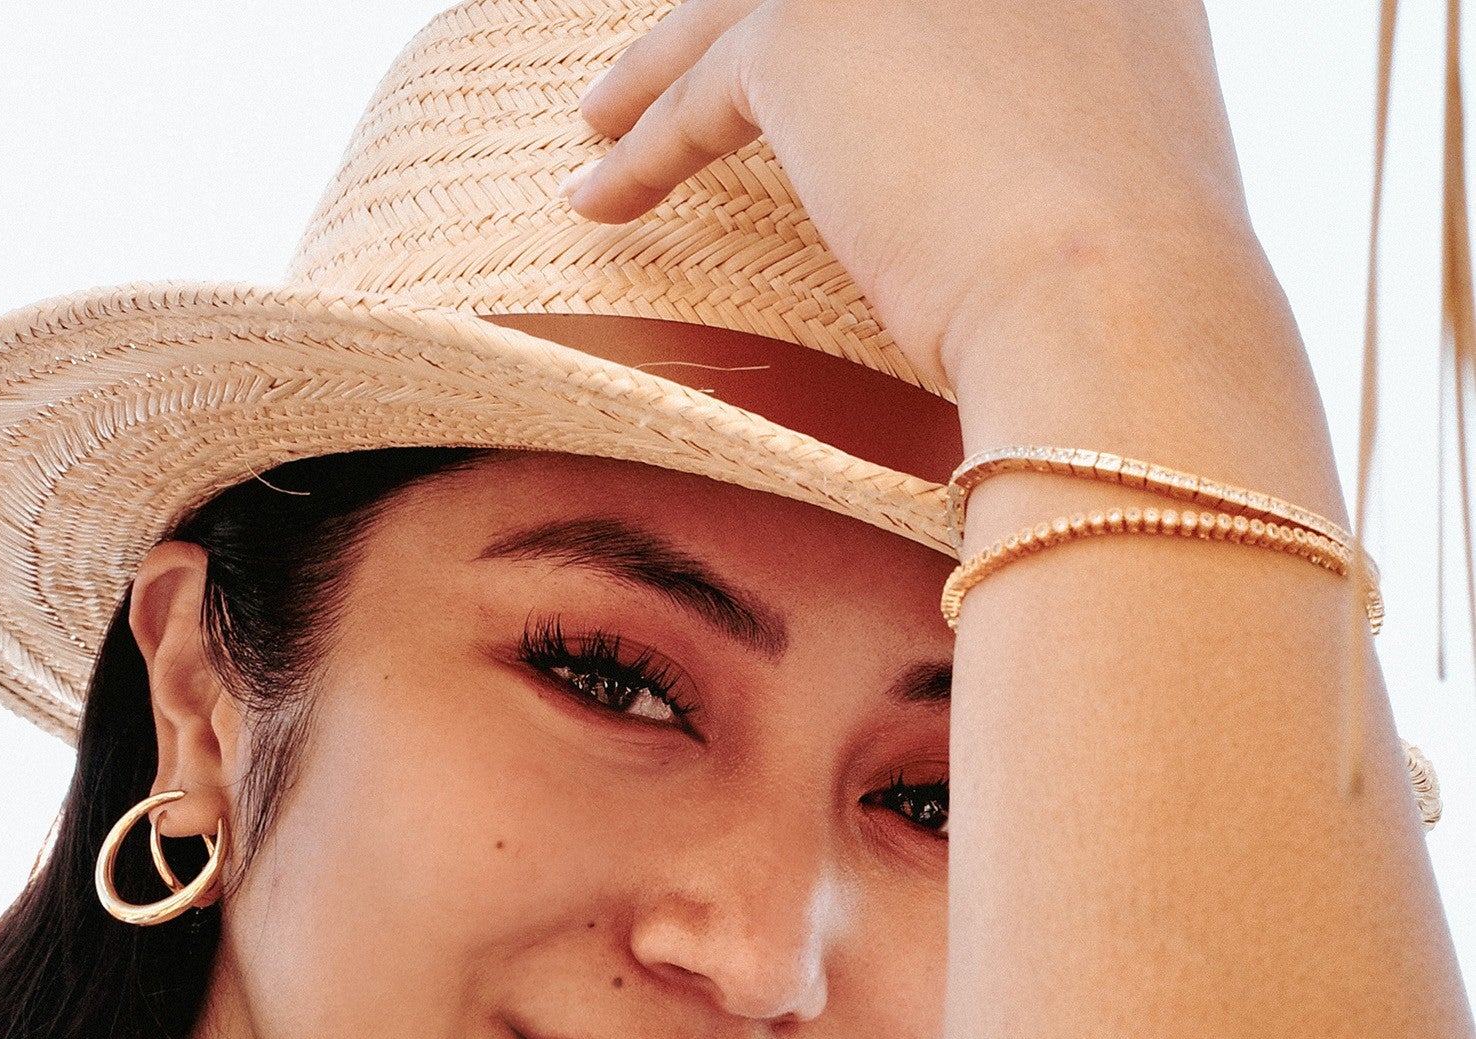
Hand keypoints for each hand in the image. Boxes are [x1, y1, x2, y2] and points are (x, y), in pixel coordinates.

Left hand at [567, 0, 1255, 393]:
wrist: (1116, 311)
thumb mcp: (1121, 179)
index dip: (871, 30)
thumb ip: (1061, 131)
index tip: (827, 82)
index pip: (940, 0)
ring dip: (660, 69)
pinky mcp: (807, 31)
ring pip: (742, 12)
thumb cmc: (1133, 299)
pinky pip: (699, 91)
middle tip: (702, 71)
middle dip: (754, 29)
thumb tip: (1002, 181)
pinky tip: (601, 196)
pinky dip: (641, 148)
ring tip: (608, 119)